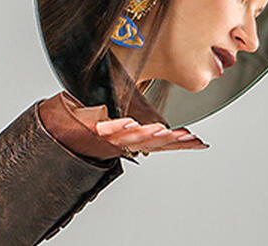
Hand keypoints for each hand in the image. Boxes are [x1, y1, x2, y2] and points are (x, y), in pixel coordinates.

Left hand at [94, 118, 208, 155]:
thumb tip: (167, 126)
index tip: (199, 142)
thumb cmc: (97, 130)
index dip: (181, 145)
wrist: (68, 135)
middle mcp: (124, 143)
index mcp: (134, 142)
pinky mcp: (94, 130)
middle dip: (170, 140)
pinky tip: (130, 123)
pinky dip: (119, 127)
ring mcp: (109, 138)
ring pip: (131, 138)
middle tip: (186, 136)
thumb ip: (145, 131)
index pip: (161, 145)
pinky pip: (107, 128)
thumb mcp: (126, 131)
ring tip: (161, 129)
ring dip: (147, 134)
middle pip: (150, 144)